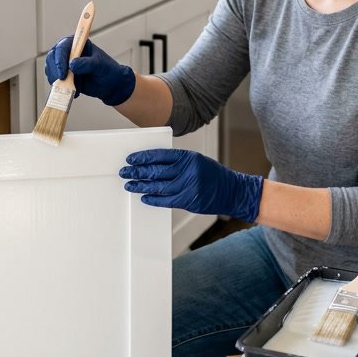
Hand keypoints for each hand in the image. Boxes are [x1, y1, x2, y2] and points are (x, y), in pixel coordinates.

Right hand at [45, 37, 135, 105]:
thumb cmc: (107, 70)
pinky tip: (73, 92)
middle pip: (52, 57)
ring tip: (71, 88)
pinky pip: (55, 81)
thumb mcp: (100, 65)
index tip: (63, 73)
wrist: (110, 85)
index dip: (60, 59)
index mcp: (77, 43)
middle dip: (55, 71)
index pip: (63, 47)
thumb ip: (87, 64)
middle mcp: (68, 52)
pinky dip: (60, 87)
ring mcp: (64, 64)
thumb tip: (72, 65)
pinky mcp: (63, 76)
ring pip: (51, 70)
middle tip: (63, 83)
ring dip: (57, 80)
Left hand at [120, 149, 262, 222]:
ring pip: (158, 186)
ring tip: (129, 185)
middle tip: (125, 172)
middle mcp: (187, 170)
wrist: (232, 191)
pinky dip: (153, 199)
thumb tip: (154, 165)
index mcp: (188, 157)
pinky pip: (166, 200)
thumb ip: (177, 162)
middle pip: (156, 171)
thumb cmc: (214, 175)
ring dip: (141, 186)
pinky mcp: (189, 200)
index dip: (143, 157)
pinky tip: (144, 197)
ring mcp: (188, 186)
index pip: (160, 155)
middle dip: (137, 171)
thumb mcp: (197, 161)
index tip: (131, 159)